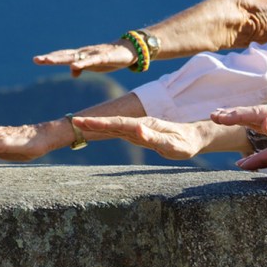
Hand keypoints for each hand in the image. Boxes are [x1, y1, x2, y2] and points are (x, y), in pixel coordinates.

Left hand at [34, 41, 135, 77]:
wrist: (127, 50)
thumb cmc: (109, 58)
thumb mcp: (94, 66)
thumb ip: (82, 68)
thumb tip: (72, 72)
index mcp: (81, 56)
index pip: (62, 56)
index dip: (50, 58)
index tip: (36, 59)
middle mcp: (84, 53)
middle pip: (64, 55)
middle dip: (50, 58)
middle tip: (36, 59)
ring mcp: (92, 54)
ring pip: (74, 56)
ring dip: (61, 58)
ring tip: (48, 61)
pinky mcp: (103, 57)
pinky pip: (91, 61)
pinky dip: (82, 63)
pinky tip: (73, 66)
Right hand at [71, 115, 211, 159]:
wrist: (193, 137)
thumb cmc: (184, 143)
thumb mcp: (173, 145)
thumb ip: (155, 138)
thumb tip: (138, 131)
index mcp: (144, 126)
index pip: (119, 124)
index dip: (101, 123)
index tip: (85, 121)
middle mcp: (139, 125)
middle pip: (112, 123)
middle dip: (93, 122)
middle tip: (73, 121)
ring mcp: (137, 129)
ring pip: (114, 126)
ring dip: (97, 125)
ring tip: (79, 124)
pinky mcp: (138, 134)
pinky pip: (119, 130)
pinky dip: (106, 129)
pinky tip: (96, 129)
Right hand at [211, 105, 266, 142]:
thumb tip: (264, 121)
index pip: (257, 112)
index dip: (238, 115)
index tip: (222, 118)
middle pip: (251, 111)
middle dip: (231, 113)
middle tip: (212, 115)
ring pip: (250, 114)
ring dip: (233, 115)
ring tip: (216, 116)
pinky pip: (254, 120)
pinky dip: (241, 120)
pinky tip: (230, 121)